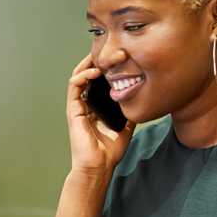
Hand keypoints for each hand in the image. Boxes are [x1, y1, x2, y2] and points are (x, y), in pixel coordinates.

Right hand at [67, 53, 134, 176]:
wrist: (99, 166)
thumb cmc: (110, 150)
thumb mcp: (126, 126)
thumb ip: (129, 113)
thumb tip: (142, 101)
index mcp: (96, 106)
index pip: (97, 81)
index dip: (104, 67)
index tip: (117, 58)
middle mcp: (85, 103)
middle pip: (87, 75)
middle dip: (96, 61)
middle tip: (110, 51)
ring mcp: (78, 106)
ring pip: (78, 77)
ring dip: (88, 64)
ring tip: (100, 56)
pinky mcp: (73, 110)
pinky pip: (74, 87)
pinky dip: (82, 76)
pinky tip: (94, 71)